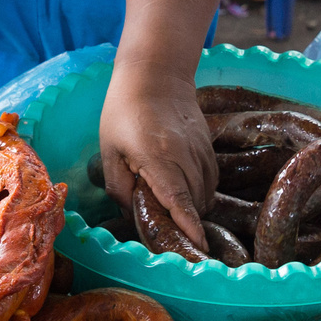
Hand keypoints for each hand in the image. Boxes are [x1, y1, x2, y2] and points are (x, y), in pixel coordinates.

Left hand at [99, 62, 214, 242]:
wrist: (156, 73)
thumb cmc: (124, 110)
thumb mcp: (109, 150)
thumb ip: (119, 187)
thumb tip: (133, 215)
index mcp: (158, 157)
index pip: (179, 199)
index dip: (188, 225)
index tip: (198, 247)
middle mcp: (186, 155)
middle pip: (196, 202)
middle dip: (187, 222)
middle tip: (168, 232)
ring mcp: (202, 150)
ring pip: (207, 193)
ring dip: (194, 207)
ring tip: (172, 209)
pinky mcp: (209, 146)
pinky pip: (212, 179)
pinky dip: (201, 192)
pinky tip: (183, 191)